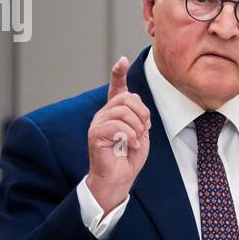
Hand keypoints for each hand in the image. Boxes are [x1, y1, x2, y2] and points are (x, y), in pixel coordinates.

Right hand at [84, 56, 151, 212]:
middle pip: (128, 99)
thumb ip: (139, 116)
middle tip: (142, 131)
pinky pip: (118, 126)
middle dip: (142, 115)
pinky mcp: (96, 134)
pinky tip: (130, 145)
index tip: (122, 61)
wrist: (118, 178)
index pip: (117, 88)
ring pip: (124, 112)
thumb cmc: (129, 157)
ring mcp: (98, 123)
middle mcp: (104, 114)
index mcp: (116, 112)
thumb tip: (138, 105)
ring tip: (135, 141)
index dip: (119, 74)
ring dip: (137, 128)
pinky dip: (130, 136)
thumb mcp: (140, 132)